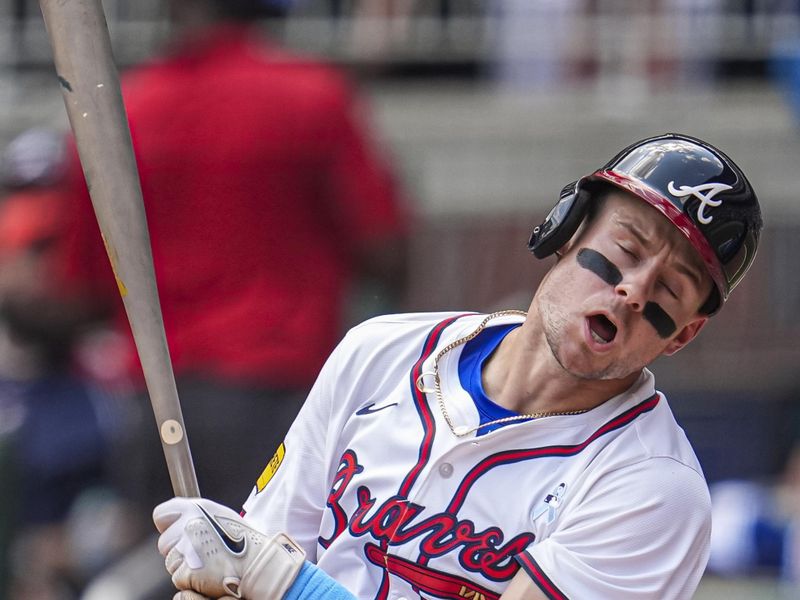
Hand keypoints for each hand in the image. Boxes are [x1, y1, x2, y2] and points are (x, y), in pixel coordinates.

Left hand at [154, 497, 305, 599]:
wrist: (259, 567)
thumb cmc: (244, 545)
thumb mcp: (221, 517)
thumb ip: (197, 515)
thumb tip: (174, 519)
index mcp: (198, 508)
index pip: (162, 515)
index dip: (169, 526)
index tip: (180, 533)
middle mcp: (190, 525)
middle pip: (165, 544)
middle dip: (180, 551)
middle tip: (205, 553)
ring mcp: (188, 549)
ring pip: (172, 564)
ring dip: (187, 567)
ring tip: (211, 564)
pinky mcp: (187, 572)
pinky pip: (180, 580)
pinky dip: (192, 582)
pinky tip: (210, 576)